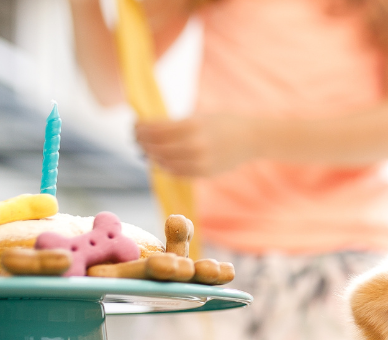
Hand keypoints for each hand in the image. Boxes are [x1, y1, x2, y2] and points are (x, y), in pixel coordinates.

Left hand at [134, 114, 257, 176]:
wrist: (252, 138)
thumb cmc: (224, 122)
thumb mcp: (198, 117)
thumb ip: (175, 125)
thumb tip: (149, 131)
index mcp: (191, 126)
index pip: (154, 130)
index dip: (140, 129)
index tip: (134, 126)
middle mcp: (194, 146)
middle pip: (156, 148)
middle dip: (142, 143)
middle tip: (137, 138)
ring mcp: (199, 162)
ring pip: (164, 163)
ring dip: (152, 156)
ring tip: (147, 150)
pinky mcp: (204, 173)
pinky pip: (177, 173)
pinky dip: (166, 167)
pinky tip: (162, 160)